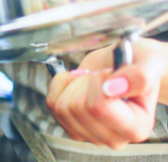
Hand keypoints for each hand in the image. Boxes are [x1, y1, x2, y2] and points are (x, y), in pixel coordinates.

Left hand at [45, 39, 167, 148]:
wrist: (127, 66)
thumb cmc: (139, 65)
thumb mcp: (148, 62)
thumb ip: (139, 76)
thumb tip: (114, 88)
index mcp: (136, 127)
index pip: (99, 108)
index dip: (97, 82)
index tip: (109, 73)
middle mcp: (114, 137)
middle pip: (77, 108)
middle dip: (86, 82)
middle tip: (102, 76)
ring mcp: (91, 134)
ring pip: (61, 107)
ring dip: (73, 84)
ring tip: (92, 80)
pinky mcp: (72, 127)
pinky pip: (52, 103)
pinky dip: (60, 85)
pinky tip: (78, 82)